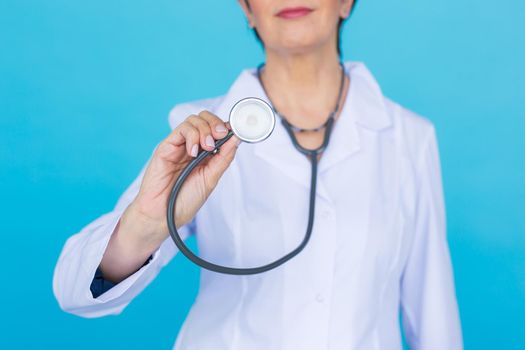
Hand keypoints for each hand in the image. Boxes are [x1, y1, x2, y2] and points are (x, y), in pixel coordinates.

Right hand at [126, 110, 240, 247]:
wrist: (163, 215)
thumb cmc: (184, 200)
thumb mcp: (211, 178)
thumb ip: (223, 158)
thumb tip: (237, 139)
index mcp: (206, 155)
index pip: (217, 130)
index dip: (227, 127)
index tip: (236, 131)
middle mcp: (193, 147)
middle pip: (205, 119)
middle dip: (216, 123)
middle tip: (220, 135)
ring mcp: (179, 145)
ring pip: (194, 120)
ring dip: (205, 130)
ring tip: (207, 147)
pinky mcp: (166, 146)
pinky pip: (181, 130)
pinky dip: (192, 136)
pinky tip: (192, 152)